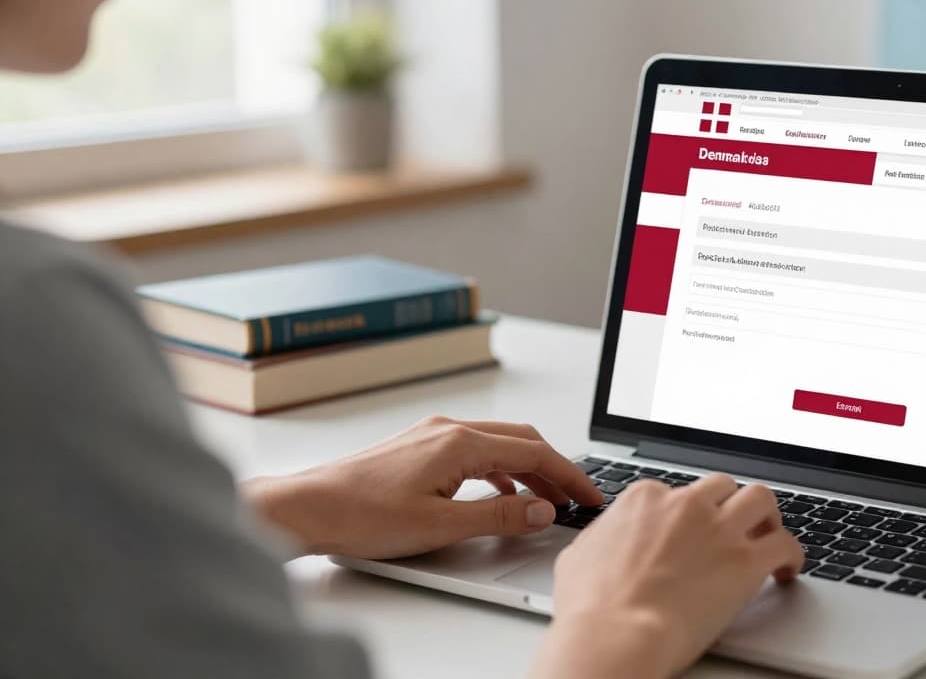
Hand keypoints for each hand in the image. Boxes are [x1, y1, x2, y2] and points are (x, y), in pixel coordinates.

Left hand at [241, 417, 602, 558]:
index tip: (590, 496)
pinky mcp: (420, 446)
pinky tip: (500, 494)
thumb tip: (541, 510)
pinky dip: (500, 470)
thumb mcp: (440, 525)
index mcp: (460, 442)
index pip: (534, 452)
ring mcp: (433, 434)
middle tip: (577, 496)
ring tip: (546, 500)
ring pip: (499, 444)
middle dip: (555, 468)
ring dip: (528, 469)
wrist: (307, 507)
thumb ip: (498, 516)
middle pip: (522, 440)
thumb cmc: (360, 515)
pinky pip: (475, 450)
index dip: (569, 476)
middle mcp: (449, 428)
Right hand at [531, 475, 803, 678]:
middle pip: (722, 488)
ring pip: (760, 499)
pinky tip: (786, 570)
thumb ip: (603, 536)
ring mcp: (718, 530)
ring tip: (767, 537)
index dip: (686, 515)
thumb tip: (605, 538)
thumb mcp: (579, 555)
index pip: (677, 492)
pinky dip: (791, 555)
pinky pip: (785, 544)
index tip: (691, 532)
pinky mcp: (746, 561)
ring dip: (767, 517)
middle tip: (733, 529)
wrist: (615, 636)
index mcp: (645, 499)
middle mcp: (686, 505)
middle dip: (729, 506)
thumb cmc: (591, 607)